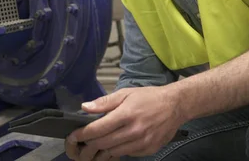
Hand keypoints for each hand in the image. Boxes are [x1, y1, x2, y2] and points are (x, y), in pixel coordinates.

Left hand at [64, 86, 185, 159]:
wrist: (175, 106)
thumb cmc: (149, 97)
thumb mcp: (126, 93)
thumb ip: (105, 102)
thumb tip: (85, 107)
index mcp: (125, 114)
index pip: (97, 129)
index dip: (82, 134)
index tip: (73, 136)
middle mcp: (133, 130)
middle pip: (102, 144)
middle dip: (87, 146)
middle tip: (80, 145)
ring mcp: (141, 142)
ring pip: (113, 152)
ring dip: (101, 151)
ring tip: (94, 147)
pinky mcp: (148, 149)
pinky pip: (126, 154)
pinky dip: (117, 151)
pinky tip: (113, 146)